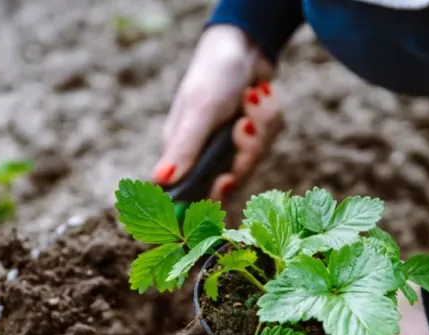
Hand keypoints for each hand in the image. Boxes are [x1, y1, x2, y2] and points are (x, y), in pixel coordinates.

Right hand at [151, 25, 284, 200]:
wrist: (245, 44)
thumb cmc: (214, 75)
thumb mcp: (199, 111)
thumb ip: (184, 148)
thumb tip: (159, 180)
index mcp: (183, 152)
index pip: (193, 194)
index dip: (210, 196)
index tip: (226, 182)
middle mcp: (205, 153)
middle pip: (233, 181)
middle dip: (246, 152)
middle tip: (244, 124)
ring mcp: (230, 145)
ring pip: (255, 159)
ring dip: (260, 126)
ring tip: (252, 97)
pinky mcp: (252, 135)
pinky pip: (269, 141)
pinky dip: (269, 117)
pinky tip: (260, 95)